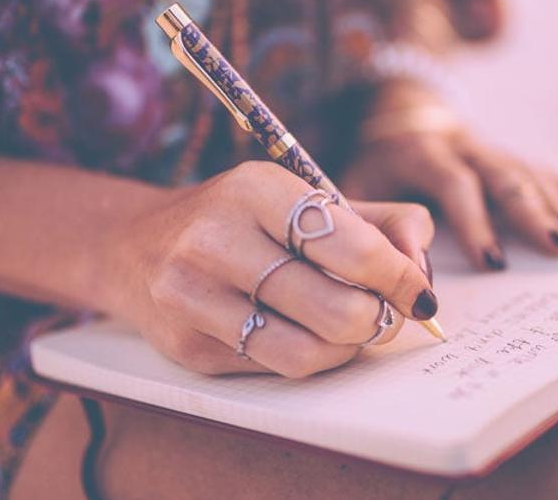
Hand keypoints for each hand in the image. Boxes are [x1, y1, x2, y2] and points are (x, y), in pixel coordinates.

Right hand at [99, 161, 435, 377]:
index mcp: (254, 190)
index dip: (400, 278)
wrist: (135, 246)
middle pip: (336, 309)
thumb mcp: (302, 200)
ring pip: (307, 352)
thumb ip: (379, 223)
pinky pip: (274, 368)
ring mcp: (194, 297)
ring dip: (347, 348)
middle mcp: (216, 240)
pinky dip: (308, 357)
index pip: (350, 247)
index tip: (420, 294)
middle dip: (378, 320)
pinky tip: (304, 333)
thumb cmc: (242, 221)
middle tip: (386, 315)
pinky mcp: (187, 347)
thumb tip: (421, 270)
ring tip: (351, 329)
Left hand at [342, 87, 557, 269]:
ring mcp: (485, 145)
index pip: (454, 183)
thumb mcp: (357, 188)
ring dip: (553, 203)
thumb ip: (376, 225)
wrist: (391, 116)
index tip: (494, 263)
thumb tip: (403, 273)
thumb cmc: (372, 166)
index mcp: (421, 152)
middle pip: (501, 174)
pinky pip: (535, 166)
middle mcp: (460, 144)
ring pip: (523, 170)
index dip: (475, 222)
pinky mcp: (500, 151)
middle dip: (532, 212)